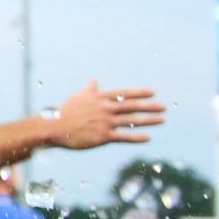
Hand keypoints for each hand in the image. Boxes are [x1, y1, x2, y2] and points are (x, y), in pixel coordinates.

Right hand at [47, 80, 166, 150]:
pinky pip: (124, 137)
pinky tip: (148, 137)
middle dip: (150, 106)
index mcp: (99, 98)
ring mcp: (105, 122)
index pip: (123, 94)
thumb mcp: (79, 98)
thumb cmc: (66, 112)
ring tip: (162, 119)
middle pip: (131, 106)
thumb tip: (94, 80)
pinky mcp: (103, 136)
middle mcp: (104, 109)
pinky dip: (137, 137)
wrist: (55, 128)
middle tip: (164, 106)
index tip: (152, 92)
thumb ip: (90, 90)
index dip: (139, 93)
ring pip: (131, 121)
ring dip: (149, 120)